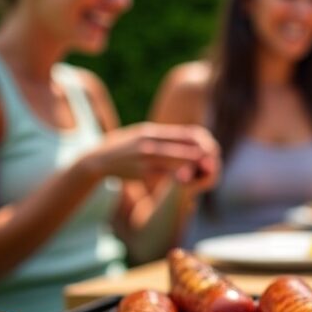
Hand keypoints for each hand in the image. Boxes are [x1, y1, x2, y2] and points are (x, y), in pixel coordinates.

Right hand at [79, 123, 217, 186]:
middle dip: (202, 156)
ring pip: (179, 164)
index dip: (202, 141)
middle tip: (213, 162)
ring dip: (194, 168)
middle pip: (186, 149)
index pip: (186, 134)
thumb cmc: (125, 146)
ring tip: (204, 171)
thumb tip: (190, 136)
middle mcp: (149, 143)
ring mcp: (145, 160)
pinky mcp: (142, 174)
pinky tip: (187, 179)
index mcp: (152, 132)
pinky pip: (167, 176)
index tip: (211, 147)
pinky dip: (179, 177)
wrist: (98, 160)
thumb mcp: (143, 134)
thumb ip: (164, 135)